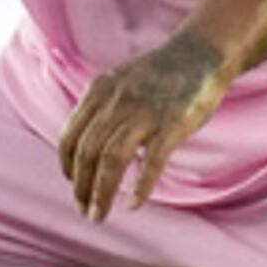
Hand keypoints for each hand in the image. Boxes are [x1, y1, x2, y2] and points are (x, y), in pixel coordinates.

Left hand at [56, 32, 229, 219]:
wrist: (200, 52)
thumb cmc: (160, 72)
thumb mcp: (118, 81)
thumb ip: (100, 108)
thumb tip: (85, 143)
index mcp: (98, 91)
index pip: (70, 136)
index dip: (67, 165)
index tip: (73, 183)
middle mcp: (116, 102)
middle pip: (88, 153)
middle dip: (82, 187)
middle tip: (85, 211)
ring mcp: (144, 113)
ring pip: (112, 161)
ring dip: (101, 193)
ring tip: (99, 215)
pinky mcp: (173, 124)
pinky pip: (152, 161)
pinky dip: (141, 186)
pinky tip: (134, 205)